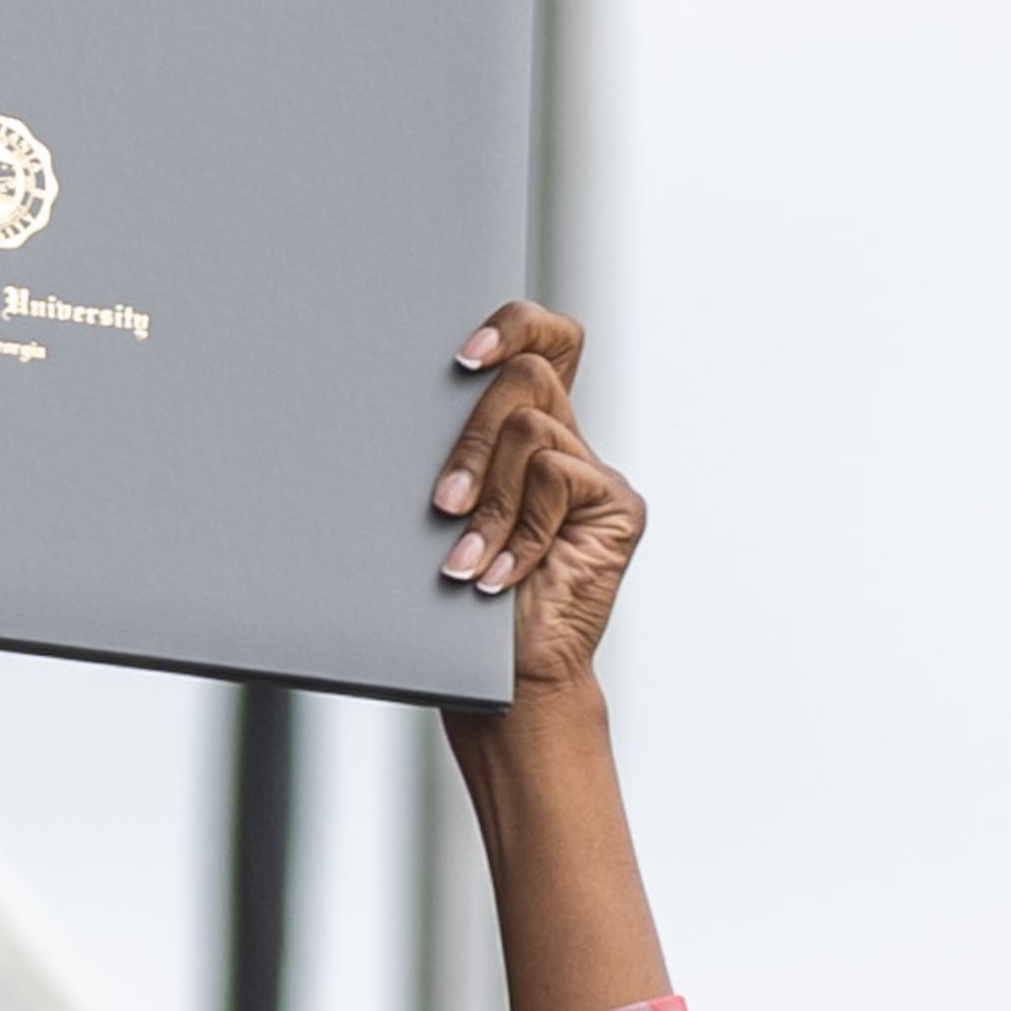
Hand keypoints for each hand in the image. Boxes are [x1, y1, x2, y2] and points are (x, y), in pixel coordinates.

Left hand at [430, 301, 646, 703]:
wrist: (501, 683)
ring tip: (463, 559)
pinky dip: (519, 528)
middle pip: (531, 372)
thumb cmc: (453, 604)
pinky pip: (557, 476)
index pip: (543, 340)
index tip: (460, 358)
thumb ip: (445, 453)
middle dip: (472, 437)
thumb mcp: (441, 513)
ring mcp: (597, 476)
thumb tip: (391, 392)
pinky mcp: (619, 508)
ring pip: (532, 427)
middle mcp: (567, 445)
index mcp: (525, 434)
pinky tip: (501, 575)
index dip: (512, 326)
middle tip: (442, 503)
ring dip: (487, 496)